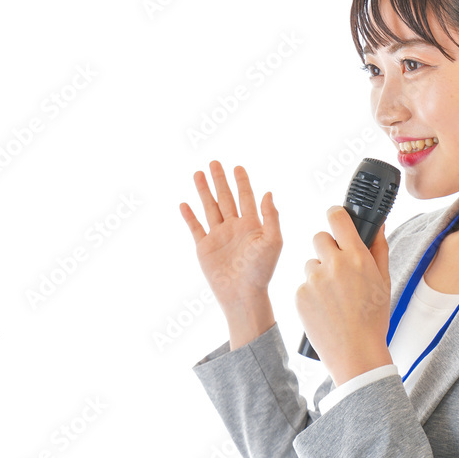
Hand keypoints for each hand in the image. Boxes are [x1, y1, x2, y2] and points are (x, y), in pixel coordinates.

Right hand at [180, 160, 282, 311]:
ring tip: (198, 173)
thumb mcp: (273, 241)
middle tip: (214, 162)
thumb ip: (271, 216)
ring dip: (204, 191)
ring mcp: (218, 236)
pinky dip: (189, 216)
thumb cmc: (262, 270)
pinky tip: (185, 204)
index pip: (246, 197)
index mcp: (252, 225)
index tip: (237, 167)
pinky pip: (195, 228)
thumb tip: (268, 192)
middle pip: (225, 198)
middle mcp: (234, 227)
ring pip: (209, 208)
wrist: (243, 294)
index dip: (242, 182)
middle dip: (220, 180)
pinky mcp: (205, 248)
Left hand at [296, 206, 393, 384]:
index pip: (337, 218)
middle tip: (338, 268)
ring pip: (311, 263)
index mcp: (357, 257)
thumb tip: (378, 225)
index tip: (336, 218)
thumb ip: (379, 248)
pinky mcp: (299, 296)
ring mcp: (313, 280)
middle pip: (319, 237)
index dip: (336, 215)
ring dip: (319, 273)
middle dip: (327, 248)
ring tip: (334, 296)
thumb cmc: (373, 318)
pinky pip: (303, 284)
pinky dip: (311, 293)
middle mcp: (333, 264)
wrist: (355, 353)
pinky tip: (325, 308)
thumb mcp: (384, 281)